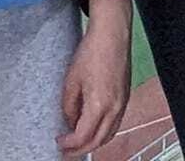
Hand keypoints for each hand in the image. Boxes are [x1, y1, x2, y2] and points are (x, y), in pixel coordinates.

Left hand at [59, 0, 131, 153]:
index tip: (59, 142)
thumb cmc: (91, 52)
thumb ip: (69, 105)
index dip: (70, 144)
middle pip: (98, 141)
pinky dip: (103, 131)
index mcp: (100, 105)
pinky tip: (92, 126)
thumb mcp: (71, 80)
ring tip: (78, 142)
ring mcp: (123, 104)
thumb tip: (70, 121)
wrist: (112, 34)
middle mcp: (115, 109)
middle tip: (66, 149)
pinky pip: (115, 123)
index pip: (84, 136)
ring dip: (93, 142)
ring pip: (109, 134)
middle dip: (81, 149)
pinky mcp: (125, 97)